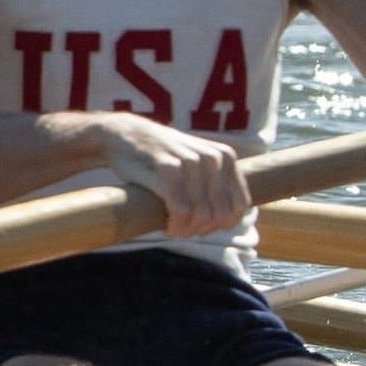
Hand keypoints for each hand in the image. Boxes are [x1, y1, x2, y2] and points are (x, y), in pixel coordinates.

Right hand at [92, 116, 249, 239]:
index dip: (224, 224)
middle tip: (185, 229)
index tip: (203, 226)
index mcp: (225, 156)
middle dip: (202, 229)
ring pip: (200, 216)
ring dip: (186, 230)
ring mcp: (190, 163)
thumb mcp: (199, 162)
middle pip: (219, 214)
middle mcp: (212, 158)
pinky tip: (167, 226)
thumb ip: (219, 182)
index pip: (240, 206)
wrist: (125, 135)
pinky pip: (181, 211)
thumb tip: (235, 218)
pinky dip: (175, 225)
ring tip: (174, 229)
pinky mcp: (167, 170)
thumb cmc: (163, 156)